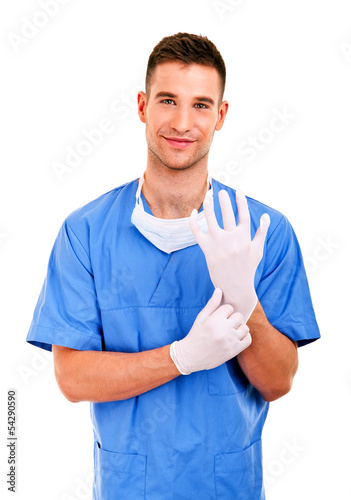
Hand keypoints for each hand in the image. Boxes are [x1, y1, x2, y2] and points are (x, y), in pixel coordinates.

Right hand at [170, 288, 250, 374]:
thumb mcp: (201, 318)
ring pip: (245, 327)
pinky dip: (244, 337)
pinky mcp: (233, 351)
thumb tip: (219, 290)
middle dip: (233, 318)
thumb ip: (212, 304)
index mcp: (214, 320)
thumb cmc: (196, 334)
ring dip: (239, 327)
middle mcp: (223, 330)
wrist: (191, 356)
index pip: (229, 308)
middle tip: (225, 324)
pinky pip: (248, 339)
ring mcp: (230, 341)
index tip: (219, 317)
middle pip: (239, 316)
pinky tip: (236, 337)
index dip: (224, 311)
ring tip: (230, 331)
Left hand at [190, 189, 269, 322]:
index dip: (241, 200)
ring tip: (207, 196)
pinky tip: (193, 213)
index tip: (238, 189)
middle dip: (224, 200)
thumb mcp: (258, 250)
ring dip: (208, 206)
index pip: (244, 213)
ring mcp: (218, 244)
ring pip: (211, 220)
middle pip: (227, 213)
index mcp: (245, 237)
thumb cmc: (248, 268)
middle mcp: (232, 239)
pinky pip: (197, 232)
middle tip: (220, 190)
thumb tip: (266, 216)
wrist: (235, 288)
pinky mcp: (207, 250)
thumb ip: (262, 232)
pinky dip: (193, 222)